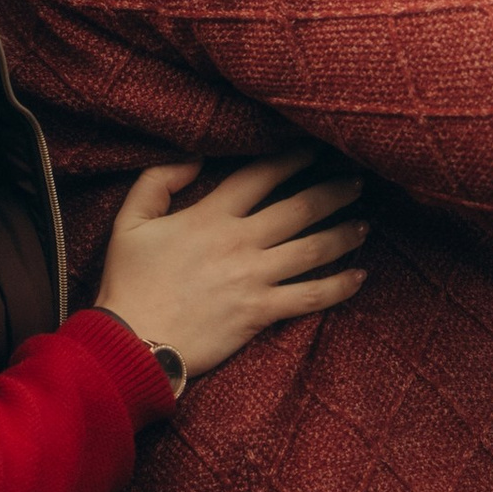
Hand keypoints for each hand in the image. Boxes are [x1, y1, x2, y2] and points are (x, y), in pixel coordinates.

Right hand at [95, 154, 366, 382]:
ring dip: (343, 234)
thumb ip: (157, 181)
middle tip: (356, 181)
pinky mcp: (260, 312)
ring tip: (364, 223)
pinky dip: (339, 286)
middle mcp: (239, 242)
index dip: (292, 158)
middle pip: (299, 208)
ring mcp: (253, 278)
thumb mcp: (130, 222)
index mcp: (210, 215)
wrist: (131, 342)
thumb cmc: (128, 283)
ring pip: (312, 249)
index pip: (261, 176)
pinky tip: (359, 277)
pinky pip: (310, 297)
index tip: (316, 149)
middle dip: (333, 192)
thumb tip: (192, 156)